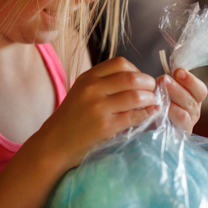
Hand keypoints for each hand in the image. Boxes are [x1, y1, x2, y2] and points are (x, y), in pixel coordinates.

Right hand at [33, 57, 158, 170]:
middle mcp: (92, 89)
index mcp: (88, 78)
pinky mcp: (105, 126)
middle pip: (133, 78)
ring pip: (137, 96)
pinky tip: (151, 114)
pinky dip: (149, 114)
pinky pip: (135, 116)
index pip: (121, 63)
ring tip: (152, 103)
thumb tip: (141, 80)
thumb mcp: (83, 91)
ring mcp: (98, 108)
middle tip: (153, 92)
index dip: (138, 71)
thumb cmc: (73, 118)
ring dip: (151, 99)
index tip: (142, 81)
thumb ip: (106, 83)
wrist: (53, 144)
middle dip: (149, 84)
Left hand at [162, 68, 207, 133]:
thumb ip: (170, 81)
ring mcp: (189, 123)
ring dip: (171, 101)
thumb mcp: (167, 88)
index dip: (190, 80)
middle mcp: (195, 110)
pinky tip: (160, 107)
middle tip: (162, 80)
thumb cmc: (161, 101)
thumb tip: (168, 74)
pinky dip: (170, 113)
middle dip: (176, 88)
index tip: (178, 71)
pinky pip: (178, 122)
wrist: (153, 122)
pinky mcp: (181, 133)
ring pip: (184, 111)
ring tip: (159, 93)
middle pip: (191, 99)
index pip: (200, 89)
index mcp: (196, 97)